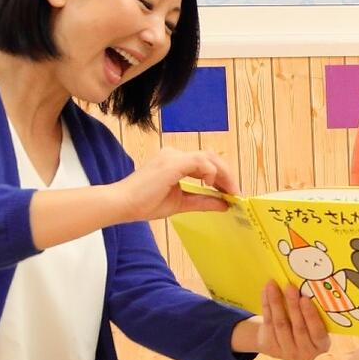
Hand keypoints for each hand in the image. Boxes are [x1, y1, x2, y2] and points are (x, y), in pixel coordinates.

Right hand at [115, 149, 236, 222]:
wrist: (122, 204)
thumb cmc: (144, 203)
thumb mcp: (181, 203)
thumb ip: (202, 201)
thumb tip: (224, 204)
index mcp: (175, 162)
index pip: (205, 164)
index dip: (222, 177)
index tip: (232, 193)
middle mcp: (174, 155)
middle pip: (210, 157)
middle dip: (227, 175)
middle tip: (236, 193)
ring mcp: (173, 156)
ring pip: (208, 158)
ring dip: (223, 174)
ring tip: (230, 191)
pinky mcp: (172, 162)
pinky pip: (199, 162)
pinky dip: (210, 172)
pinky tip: (211, 185)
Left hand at [235, 281, 330, 359]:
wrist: (284, 341)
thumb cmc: (305, 326)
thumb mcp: (314, 323)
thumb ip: (313, 311)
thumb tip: (307, 287)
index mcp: (321, 345)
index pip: (317, 332)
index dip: (310, 316)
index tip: (305, 299)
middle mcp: (306, 353)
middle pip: (298, 328)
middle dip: (293, 306)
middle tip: (290, 288)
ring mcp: (287, 353)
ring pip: (281, 324)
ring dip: (276, 303)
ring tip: (273, 286)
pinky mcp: (271, 347)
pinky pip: (268, 323)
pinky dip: (266, 305)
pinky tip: (266, 292)